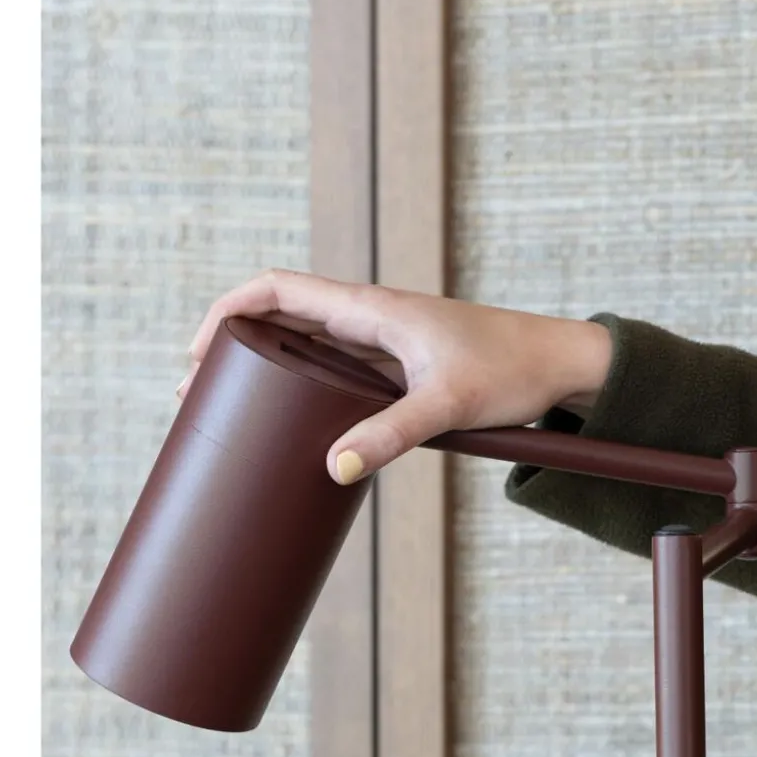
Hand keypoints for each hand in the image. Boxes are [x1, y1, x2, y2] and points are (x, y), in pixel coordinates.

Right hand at [181, 271, 612, 482]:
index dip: (229, 309)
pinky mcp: (396, 368)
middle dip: (232, 347)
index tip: (196, 349)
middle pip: (280, 317)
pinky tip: (286, 419)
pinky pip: (332, 370)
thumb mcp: (448, 405)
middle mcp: (369, 318)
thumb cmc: (512, 371)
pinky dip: (299, 387)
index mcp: (371, 309)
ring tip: (225, 409)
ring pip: (304, 344)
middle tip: (195, 395)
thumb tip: (336, 468)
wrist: (560, 366)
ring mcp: (381, 343)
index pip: (279, 288)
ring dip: (263, 368)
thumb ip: (393, 434)